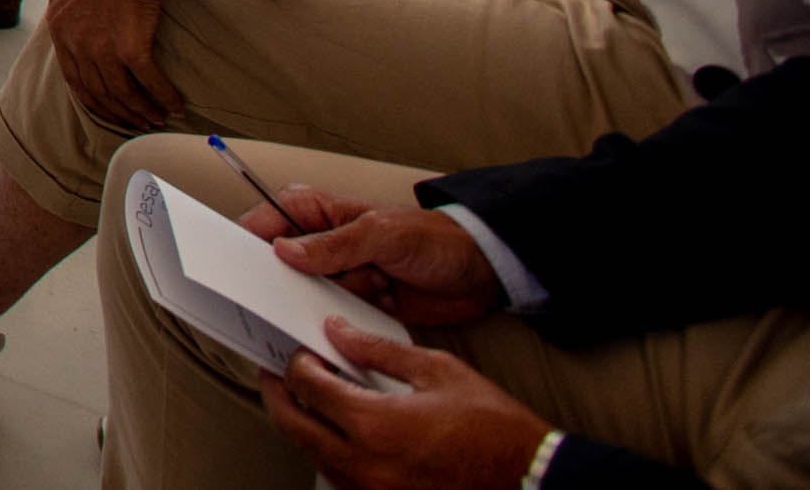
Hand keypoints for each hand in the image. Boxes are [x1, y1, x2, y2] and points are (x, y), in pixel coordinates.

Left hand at [42, 0, 186, 132]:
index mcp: (58, 27)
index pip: (73, 77)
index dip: (93, 98)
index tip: (109, 109)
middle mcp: (75, 43)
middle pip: (97, 92)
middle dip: (118, 112)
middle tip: (135, 123)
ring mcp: (101, 49)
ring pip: (122, 94)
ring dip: (142, 111)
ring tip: (156, 119)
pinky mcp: (130, 49)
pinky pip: (148, 85)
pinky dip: (163, 99)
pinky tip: (175, 106)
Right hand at [246, 194, 508, 329]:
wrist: (479, 274)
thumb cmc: (432, 239)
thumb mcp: (382, 235)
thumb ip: (334, 245)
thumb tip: (283, 251)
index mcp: (313, 211)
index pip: (262, 224)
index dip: (244, 246)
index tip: (234, 269)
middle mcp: (316, 242)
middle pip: (275, 266)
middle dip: (282, 284)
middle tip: (289, 294)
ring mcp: (335, 275)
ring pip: (301, 297)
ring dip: (322, 304)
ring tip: (357, 294)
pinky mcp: (353, 304)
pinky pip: (329, 319)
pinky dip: (341, 324)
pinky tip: (364, 315)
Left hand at [261, 324, 550, 489]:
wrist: (532, 478)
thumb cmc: (496, 430)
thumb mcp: (438, 372)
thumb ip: (379, 351)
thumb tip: (339, 333)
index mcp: (374, 425)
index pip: (307, 387)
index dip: (296, 363)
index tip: (300, 353)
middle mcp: (364, 464)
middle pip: (293, 426)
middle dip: (279, 395)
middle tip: (276, 374)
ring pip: (312, 455)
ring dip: (301, 426)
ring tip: (306, 401)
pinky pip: (338, 476)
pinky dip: (329, 452)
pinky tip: (339, 434)